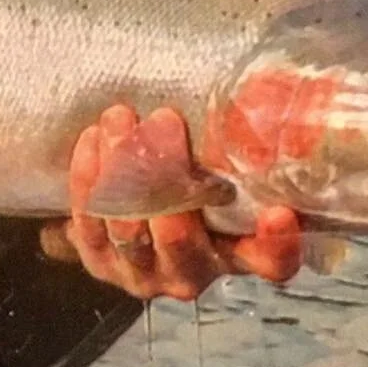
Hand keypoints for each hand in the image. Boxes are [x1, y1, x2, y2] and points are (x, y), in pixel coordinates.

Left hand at [42, 103, 300, 299]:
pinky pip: (90, 223)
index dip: (276, 244)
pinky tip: (94, 139)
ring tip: (120, 119)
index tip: (278, 213)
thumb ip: (231, 150)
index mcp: (233, 253)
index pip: (269, 262)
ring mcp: (141, 273)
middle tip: (163, 120)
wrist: (122, 213)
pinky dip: (89, 177)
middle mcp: (190, 273)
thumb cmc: (181, 181)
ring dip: (120, 167)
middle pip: (179, 236)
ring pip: (128, 228)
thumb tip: (255, 92)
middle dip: (165, 172)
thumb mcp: (214, 169)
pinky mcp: (99, 262)